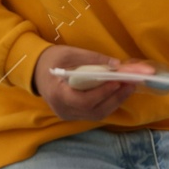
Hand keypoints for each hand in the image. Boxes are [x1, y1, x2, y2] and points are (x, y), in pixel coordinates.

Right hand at [32, 45, 156, 120]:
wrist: (37, 70)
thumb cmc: (52, 60)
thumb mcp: (70, 53)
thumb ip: (93, 58)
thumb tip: (117, 65)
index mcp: (57, 94)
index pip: (82, 101)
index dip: (102, 93)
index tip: (117, 82)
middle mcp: (63, 109)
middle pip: (94, 111)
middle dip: (116, 97)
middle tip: (132, 83)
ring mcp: (69, 115)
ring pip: (97, 114)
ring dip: (116, 101)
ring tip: (130, 87)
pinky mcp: (75, 114)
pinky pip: (95, 112)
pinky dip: (109, 103)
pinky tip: (119, 92)